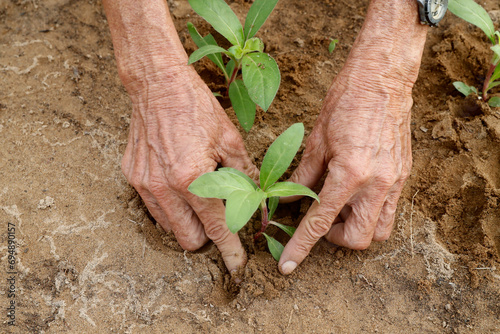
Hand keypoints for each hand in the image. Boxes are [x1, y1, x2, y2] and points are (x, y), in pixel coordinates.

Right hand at [121, 65, 257, 273]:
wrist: (158, 85)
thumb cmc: (196, 108)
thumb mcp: (230, 140)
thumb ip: (245, 176)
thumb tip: (258, 201)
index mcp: (193, 179)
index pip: (216, 228)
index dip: (230, 251)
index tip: (238, 266)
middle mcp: (164, 187)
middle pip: (189, 240)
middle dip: (207, 237)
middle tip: (219, 218)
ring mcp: (144, 184)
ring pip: (169, 228)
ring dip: (187, 222)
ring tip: (197, 196)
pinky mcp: (133, 177)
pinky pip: (153, 208)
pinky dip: (170, 206)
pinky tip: (178, 184)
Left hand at [276, 0, 427, 274]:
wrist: (383, 78)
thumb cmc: (346, 102)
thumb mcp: (316, 140)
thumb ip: (303, 176)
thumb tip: (287, 200)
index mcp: (350, 174)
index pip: (320, 223)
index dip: (301, 247)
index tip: (287, 265)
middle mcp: (377, 184)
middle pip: (359, 240)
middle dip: (335, 239)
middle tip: (321, 219)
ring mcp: (395, 181)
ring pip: (380, 231)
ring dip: (357, 229)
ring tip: (340, 207)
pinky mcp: (404, 175)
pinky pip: (390, 209)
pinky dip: (370, 212)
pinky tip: (355, 192)